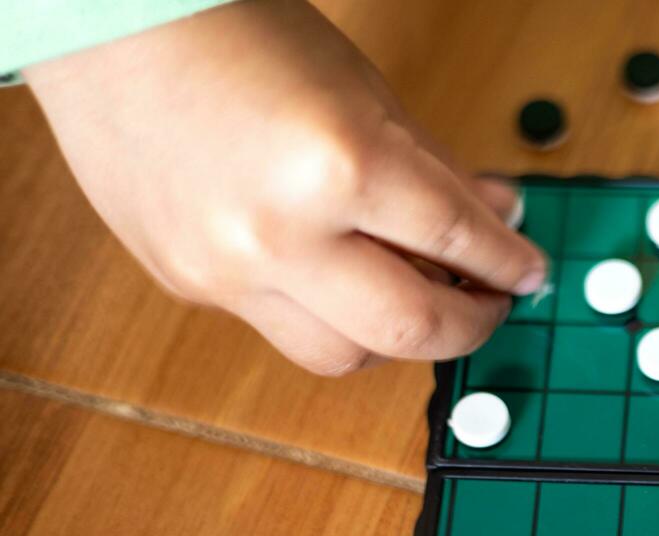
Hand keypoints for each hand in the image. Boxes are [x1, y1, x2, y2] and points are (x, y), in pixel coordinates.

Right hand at [24, 0, 546, 374]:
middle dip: (468, 327)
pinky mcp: (186, 284)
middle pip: (407, 332)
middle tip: (490, 307)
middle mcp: (278, 233)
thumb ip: (437, 170)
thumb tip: (501, 221)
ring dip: (394, 338)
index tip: (530, 275)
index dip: (508, 265)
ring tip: (418, 298)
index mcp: (339, 164)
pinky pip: (278, 324)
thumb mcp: (365, 92)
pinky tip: (340, 274)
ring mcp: (225, 270)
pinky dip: (326, 310)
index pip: (458, 242)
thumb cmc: (238, 32)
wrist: (104, 22)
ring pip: (341, 356)